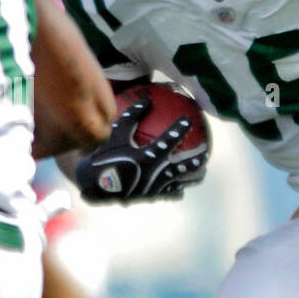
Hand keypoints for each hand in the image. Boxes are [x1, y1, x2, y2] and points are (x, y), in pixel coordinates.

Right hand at [76, 97, 208, 203]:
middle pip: (184, 166)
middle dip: (198, 158)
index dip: (181, 129)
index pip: (169, 140)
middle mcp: (155, 173)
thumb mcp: (115, 134)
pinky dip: (176, 190)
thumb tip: (147, 100)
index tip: (189, 120)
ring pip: (181, 182)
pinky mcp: (151, 197)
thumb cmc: (102, 156)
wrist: (92, 185)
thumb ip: (132, 116)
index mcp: (147, 156)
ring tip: (203, 172)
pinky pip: (168, 194)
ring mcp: (155, 187)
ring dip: (193, 176)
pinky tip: (181, 188)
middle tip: (206, 151)